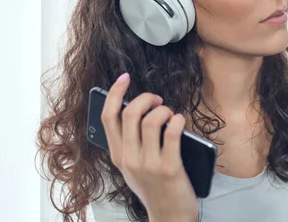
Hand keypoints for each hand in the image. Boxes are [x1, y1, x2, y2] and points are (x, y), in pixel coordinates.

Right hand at [101, 72, 197, 220]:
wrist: (168, 216)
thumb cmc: (153, 187)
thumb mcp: (132, 167)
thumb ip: (129, 143)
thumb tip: (134, 109)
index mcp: (117, 155)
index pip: (108, 117)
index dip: (115, 93)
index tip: (124, 78)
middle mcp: (129, 158)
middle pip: (129, 113)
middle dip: (145, 97)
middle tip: (157, 100)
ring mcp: (148, 163)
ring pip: (151, 120)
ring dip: (164, 109)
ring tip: (170, 113)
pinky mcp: (169, 167)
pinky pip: (173, 132)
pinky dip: (178, 120)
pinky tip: (180, 121)